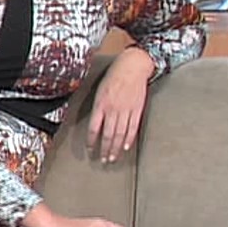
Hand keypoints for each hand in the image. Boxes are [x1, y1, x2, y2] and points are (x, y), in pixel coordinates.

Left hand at [88, 46, 153, 163]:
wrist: (133, 66)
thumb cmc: (114, 75)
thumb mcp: (100, 89)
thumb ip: (98, 106)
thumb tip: (95, 122)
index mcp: (101, 103)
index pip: (94, 127)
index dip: (91, 140)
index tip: (90, 149)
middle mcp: (113, 109)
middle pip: (108, 134)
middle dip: (105, 149)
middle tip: (103, 160)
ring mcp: (126, 110)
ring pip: (120, 134)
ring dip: (116, 148)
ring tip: (113, 158)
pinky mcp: (137, 110)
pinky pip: (133, 128)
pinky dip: (129, 139)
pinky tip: (126, 147)